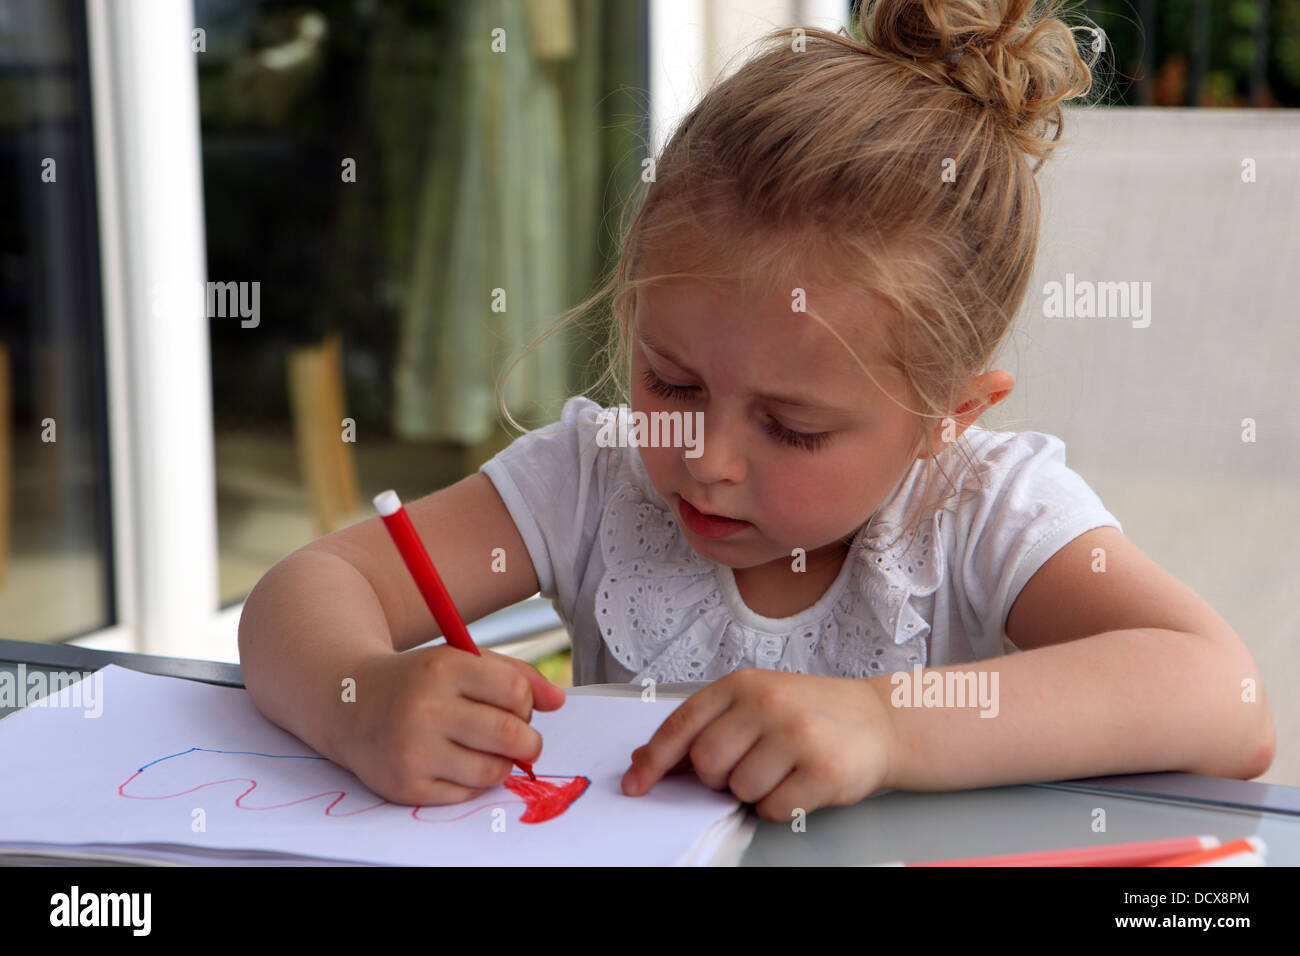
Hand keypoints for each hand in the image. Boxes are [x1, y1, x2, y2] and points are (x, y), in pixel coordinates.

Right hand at [329, 645, 565, 806]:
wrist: (349, 703)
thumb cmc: (420, 680)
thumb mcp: (463, 660)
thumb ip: (516, 674)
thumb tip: (559, 701)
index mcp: (444, 667)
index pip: (516, 692)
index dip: (526, 702)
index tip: (515, 705)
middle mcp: (426, 709)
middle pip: (512, 736)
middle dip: (529, 742)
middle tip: (521, 740)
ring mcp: (413, 750)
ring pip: (493, 771)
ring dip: (502, 764)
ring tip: (485, 749)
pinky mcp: (406, 786)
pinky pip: (466, 794)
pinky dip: (472, 782)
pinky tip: (455, 762)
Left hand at [620, 669, 895, 821]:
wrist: (880, 720)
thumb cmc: (811, 713)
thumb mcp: (754, 704)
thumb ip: (704, 728)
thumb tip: (647, 760)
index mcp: (742, 684)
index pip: (682, 725)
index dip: (654, 759)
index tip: (636, 784)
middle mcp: (767, 703)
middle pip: (706, 764)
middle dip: (720, 776)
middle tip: (752, 763)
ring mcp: (796, 735)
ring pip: (738, 790)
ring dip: (754, 791)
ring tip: (782, 768)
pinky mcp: (822, 770)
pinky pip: (772, 809)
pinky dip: (780, 806)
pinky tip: (801, 782)